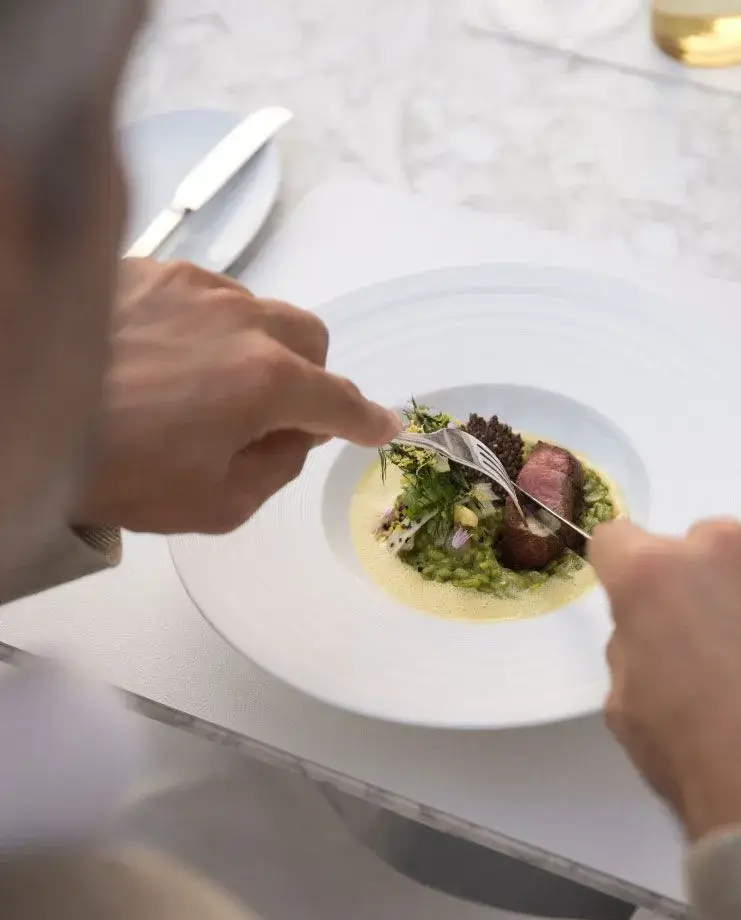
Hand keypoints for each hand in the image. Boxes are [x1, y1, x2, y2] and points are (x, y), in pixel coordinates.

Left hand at [73, 259, 399, 533]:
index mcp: (265, 382)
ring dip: (256, 348)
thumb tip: (298, 436)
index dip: (365, 420)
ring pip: (259, 311)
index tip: (381, 426)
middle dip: (310, 376)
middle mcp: (239, 320)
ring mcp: (193, 287)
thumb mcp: (214, 504)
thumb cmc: (113, 469)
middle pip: (311, 338)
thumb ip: (278, 468)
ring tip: (205, 386)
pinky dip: (207, 326)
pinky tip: (168, 357)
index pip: (339, 400)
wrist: (20, 408)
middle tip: (276, 414)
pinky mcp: (150, 270)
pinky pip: (206, 294)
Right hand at [591, 519, 740, 840]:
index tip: (637, 599)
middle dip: (699, 581)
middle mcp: (724, 548)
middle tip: (711, 640)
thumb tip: (654, 627)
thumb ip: (633, 639)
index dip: (623, 572)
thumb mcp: (623, 701)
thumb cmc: (692, 756)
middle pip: (700, 544)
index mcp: (653, 573)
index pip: (617, 537)